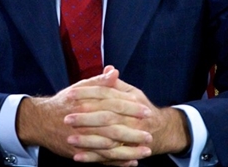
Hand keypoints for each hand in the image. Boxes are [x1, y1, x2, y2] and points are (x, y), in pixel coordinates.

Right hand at [16, 68, 152, 164]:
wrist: (40, 121)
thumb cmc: (64, 103)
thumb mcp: (79, 88)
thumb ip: (98, 82)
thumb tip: (114, 71)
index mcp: (85, 102)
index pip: (112, 104)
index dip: (129, 108)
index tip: (145, 110)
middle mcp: (83, 120)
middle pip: (112, 126)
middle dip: (133, 131)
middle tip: (149, 133)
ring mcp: (81, 138)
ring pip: (108, 146)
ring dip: (128, 149)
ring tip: (145, 151)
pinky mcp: (79, 152)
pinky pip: (100, 159)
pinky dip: (116, 161)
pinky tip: (130, 161)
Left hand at [63, 66, 190, 164]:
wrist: (160, 131)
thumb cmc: (140, 108)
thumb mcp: (132, 92)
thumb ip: (117, 83)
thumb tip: (109, 68)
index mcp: (132, 100)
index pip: (107, 95)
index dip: (88, 94)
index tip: (70, 94)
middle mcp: (133, 119)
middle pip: (107, 118)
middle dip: (86, 119)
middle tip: (67, 118)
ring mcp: (131, 137)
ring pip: (108, 139)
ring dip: (88, 141)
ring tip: (69, 139)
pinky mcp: (127, 152)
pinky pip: (109, 157)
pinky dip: (93, 158)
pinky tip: (77, 157)